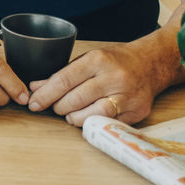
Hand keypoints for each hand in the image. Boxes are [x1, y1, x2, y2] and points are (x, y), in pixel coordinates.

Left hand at [27, 43, 161, 126]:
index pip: (65, 80)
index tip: (34, 103)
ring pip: (92, 114)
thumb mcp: (88, 60)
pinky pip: (108, 123)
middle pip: (76, 99)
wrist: (150, 64)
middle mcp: (114, 77)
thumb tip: (36, 88)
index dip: (46, 94)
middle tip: (55, 107)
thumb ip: (62, 74)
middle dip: (59, 106)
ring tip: (70, 114)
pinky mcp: (136, 112)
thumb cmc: (115, 62)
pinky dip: (93, 123)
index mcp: (98, 60)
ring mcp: (127, 96)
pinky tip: (87, 119)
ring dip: (74, 117)